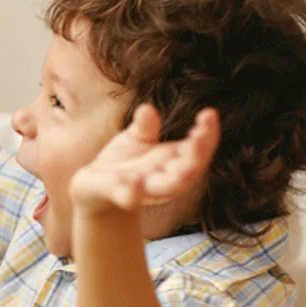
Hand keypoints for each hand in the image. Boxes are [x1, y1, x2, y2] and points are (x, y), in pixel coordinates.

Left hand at [69, 105, 219, 213]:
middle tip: (201, 133)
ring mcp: (143, 189)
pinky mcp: (118, 195)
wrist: (95, 188)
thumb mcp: (134, 140)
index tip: (210, 113)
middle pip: (189, 170)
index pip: (198, 149)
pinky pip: (127, 197)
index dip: (208, 134)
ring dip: (176, 178)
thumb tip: (147, 109)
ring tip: (187, 165)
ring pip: (166, 187)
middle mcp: (164, 179)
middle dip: (198, 154)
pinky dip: (131, 193)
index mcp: (173, 161)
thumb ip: (143, 128)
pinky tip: (134, 184)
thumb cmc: (123, 162)